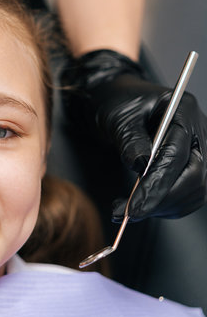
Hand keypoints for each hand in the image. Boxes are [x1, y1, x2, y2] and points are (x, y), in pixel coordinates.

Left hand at [62, 50, 206, 220]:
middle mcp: (198, 131)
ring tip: (127, 209)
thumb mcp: (118, 117)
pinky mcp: (192, 167)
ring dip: (163, 207)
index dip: (157, 184)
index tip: (134, 206)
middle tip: (128, 213)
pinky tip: (141, 205)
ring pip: (195, 191)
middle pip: (194, 176)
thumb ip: (130, 139)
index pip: (178, 154)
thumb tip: (140, 165)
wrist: (121, 103)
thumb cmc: (119, 103)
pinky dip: (166, 206)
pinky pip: (189, 196)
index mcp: (184, 110)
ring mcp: (199, 150)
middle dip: (162, 200)